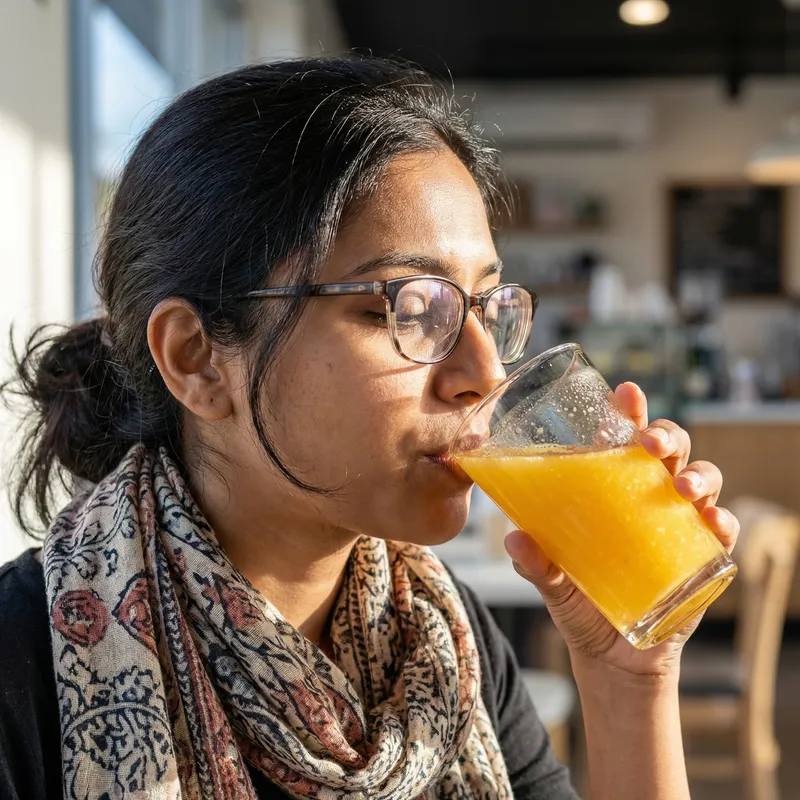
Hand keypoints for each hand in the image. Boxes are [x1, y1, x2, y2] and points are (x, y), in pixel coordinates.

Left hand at [505, 382, 739, 679]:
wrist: (612, 657)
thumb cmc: (580, 603)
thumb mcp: (551, 581)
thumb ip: (535, 561)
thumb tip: (514, 537)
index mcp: (610, 489)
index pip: (623, 439)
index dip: (629, 412)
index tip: (626, 392)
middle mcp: (648, 497)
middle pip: (669, 448)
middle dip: (665, 435)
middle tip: (649, 443)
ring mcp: (679, 523)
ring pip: (703, 478)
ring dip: (698, 473)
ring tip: (680, 485)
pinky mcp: (703, 557)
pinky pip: (723, 528)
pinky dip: (722, 520)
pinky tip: (712, 521)